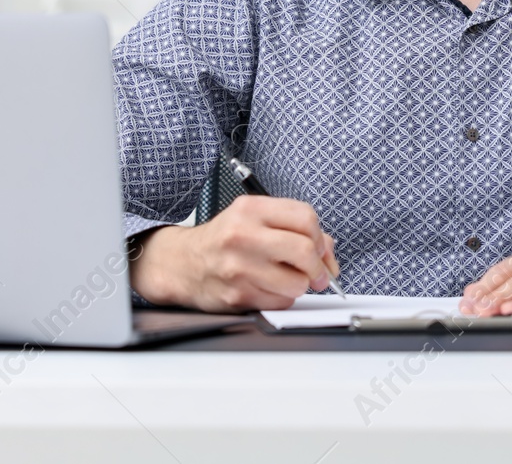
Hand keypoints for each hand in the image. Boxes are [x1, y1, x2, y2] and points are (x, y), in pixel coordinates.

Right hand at [128, 195, 339, 312]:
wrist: (182, 264)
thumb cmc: (223, 240)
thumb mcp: (254, 219)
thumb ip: (293, 227)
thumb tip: (329, 252)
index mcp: (251, 209)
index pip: (306, 217)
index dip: (320, 237)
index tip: (320, 248)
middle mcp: (243, 235)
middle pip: (305, 251)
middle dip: (319, 267)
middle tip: (319, 274)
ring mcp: (239, 267)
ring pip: (297, 283)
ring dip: (300, 285)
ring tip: (287, 279)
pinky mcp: (237, 295)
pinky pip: (279, 302)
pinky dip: (282, 299)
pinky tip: (268, 288)